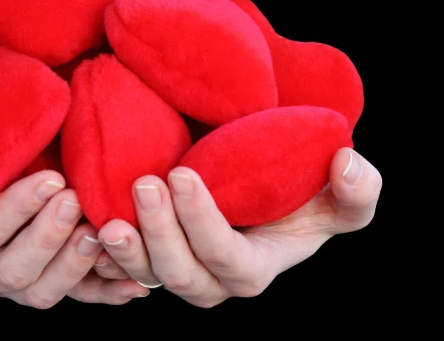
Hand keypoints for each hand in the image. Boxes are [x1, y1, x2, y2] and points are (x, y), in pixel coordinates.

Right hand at [0, 109, 148, 307]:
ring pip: (44, 292)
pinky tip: (133, 281)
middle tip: (76, 198)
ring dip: (75, 266)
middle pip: (13, 272)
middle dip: (48, 238)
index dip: (14, 213)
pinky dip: (105, 292)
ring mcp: (11, 281)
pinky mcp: (45, 279)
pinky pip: (77, 298)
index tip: (50, 179)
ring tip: (102, 231)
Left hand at [93, 147, 381, 306]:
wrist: (260, 189)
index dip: (202, 224)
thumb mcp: (344, 193)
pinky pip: (119, 266)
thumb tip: (347, 164)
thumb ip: (359, 189)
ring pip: (144, 274)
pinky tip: (83, 222)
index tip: (182, 174)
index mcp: (254, 269)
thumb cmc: (303, 193)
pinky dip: (99, 252)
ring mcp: (175, 268)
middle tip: (143, 184)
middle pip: (180, 274)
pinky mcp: (149, 254)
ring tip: (102, 213)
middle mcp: (211, 279)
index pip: (227, 258)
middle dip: (160, 234)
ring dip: (125, 248)